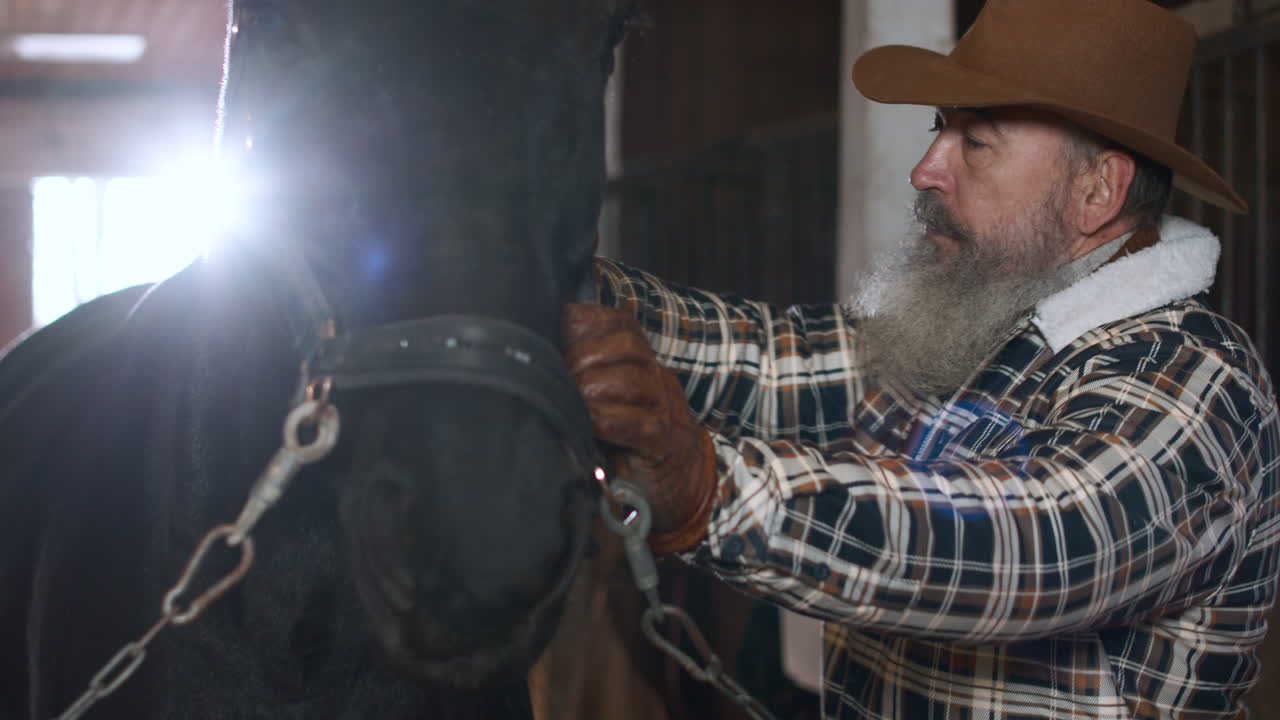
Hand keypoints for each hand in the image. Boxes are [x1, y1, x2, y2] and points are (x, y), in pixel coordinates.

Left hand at [562, 303, 716, 553]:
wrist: (674, 471)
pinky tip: (589, 423)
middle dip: (583, 357)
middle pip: (626, 345)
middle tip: (558, 377)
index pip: (613, 321)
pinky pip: (637, 424)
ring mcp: (659, 406)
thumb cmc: (623, 425)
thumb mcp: (603, 389)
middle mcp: (652, 373)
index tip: (555, 337)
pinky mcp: (659, 440)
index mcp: (635, 354)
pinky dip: (608, 421)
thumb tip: (532, 345)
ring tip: (571, 400)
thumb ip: (576, 365)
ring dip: (593, 388)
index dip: (579, 324)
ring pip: (631, 381)